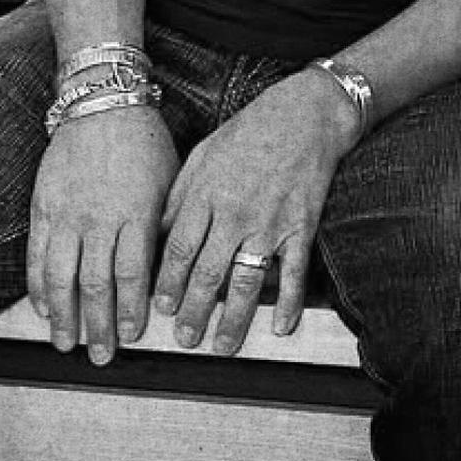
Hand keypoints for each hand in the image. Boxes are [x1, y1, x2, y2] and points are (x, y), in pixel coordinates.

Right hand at [27, 104, 179, 364]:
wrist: (102, 103)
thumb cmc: (145, 142)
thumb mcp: (171, 183)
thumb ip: (166, 227)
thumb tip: (172, 270)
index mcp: (136, 214)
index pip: (132, 274)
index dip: (130, 310)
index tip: (133, 336)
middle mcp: (99, 218)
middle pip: (96, 284)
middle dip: (99, 326)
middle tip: (101, 357)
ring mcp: (67, 214)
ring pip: (61, 276)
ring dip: (64, 316)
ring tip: (67, 344)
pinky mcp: (44, 206)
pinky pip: (37, 253)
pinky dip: (39, 285)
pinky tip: (44, 308)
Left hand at [153, 68, 359, 353]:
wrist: (304, 115)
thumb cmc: (249, 133)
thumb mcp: (201, 157)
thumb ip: (178, 197)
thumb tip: (156, 235)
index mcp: (205, 195)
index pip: (178, 250)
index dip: (167, 284)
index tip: (160, 309)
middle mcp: (235, 213)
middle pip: (208, 273)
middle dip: (193, 312)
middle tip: (185, 339)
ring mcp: (270, 223)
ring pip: (247, 281)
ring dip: (234, 319)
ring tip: (223, 345)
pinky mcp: (301, 227)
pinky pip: (294, 272)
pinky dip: (288, 302)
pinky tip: (282, 327)